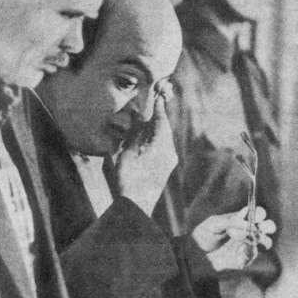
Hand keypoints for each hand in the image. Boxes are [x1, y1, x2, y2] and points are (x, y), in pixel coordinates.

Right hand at [114, 94, 177, 215]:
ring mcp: (168, 160)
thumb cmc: (129, 178)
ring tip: (144, 118)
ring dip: (154, 127)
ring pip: (162, 137)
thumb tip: (138, 117)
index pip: (161, 119)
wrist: (136, 206)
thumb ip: (135, 133)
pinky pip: (160, 147)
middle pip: (163, 127)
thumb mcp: (128, 152)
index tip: (158, 91)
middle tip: (153, 99)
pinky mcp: (164, 168)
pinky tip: (144, 137)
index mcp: (161, 145)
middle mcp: (169, 151)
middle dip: (157, 114)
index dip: (159, 105)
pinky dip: (153, 138)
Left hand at [192, 206, 276, 271]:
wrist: (197, 252)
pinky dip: (249, 249)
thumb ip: (229, 220)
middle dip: (267, 225)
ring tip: (245, 238)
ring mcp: (248, 245)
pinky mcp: (245, 258)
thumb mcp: (214, 223)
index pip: (258, 213)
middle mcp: (248, 232)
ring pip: (266, 241)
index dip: (259, 213)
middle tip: (256, 228)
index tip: (253, 215)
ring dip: (258, 238)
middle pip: (268, 226)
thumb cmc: (205, 234)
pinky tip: (241, 248)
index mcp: (241, 220)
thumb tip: (245, 216)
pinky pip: (253, 253)